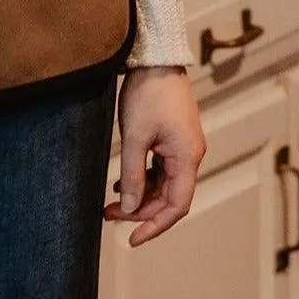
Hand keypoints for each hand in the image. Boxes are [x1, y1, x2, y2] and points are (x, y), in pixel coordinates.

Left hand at [106, 66, 204, 245]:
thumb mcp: (135, 137)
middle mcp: (190, 154)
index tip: (132, 239)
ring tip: (109, 201)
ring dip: (139, 195)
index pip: (176, 206)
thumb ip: (131, 175)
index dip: (155, 226)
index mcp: (187, 157)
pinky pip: (161, 169)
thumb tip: (127, 207)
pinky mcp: (173, 137)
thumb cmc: (149, 94)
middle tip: (108, 215)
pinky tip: (120, 181)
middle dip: (140, 210)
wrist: (157, 58)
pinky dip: (142, 179)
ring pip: (164, 184)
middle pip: (169, 197)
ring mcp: (183, 146)